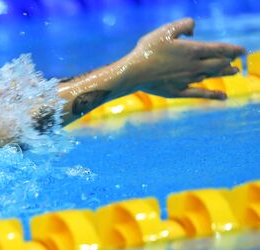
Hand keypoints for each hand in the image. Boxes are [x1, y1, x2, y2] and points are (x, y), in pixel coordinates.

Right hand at [125, 18, 245, 99]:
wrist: (133, 73)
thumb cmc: (147, 51)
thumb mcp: (165, 30)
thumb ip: (183, 25)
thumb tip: (194, 30)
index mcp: (193, 51)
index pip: (219, 50)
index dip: (233, 49)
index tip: (242, 50)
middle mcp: (194, 67)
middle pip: (219, 64)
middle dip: (230, 61)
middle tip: (238, 59)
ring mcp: (187, 80)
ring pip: (211, 76)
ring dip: (225, 73)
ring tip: (234, 71)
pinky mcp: (179, 91)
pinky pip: (201, 94)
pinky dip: (214, 95)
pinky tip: (224, 97)